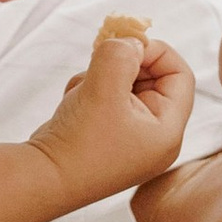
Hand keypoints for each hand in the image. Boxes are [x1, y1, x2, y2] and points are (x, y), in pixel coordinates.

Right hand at [28, 17, 194, 196]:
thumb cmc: (78, 143)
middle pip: (153, 78)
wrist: (41, 180)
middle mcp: (153, 138)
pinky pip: (107, 100)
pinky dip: (89, 91)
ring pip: (126, 85)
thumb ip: (121, 54)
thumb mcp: (103, 87)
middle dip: (124, 63)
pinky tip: (73, 103)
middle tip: (100, 56)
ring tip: (82, 92)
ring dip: (102, 76)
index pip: (180, 75)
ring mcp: (129, 139)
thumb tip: (129, 41)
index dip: (156, 51)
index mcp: (167, 132)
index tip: (126, 42)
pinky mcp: (105, 138)